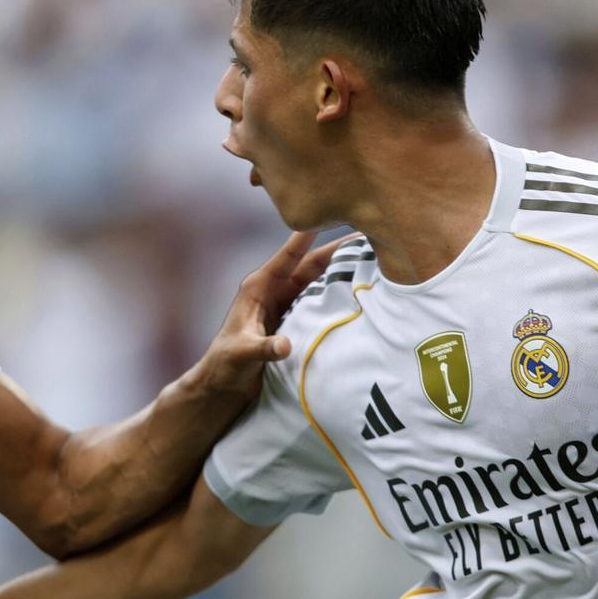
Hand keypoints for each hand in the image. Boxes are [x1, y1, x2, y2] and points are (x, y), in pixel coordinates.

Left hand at [190, 231, 350, 399]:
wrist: (225, 383)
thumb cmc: (225, 364)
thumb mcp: (242, 353)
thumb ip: (263, 348)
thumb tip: (285, 346)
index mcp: (258, 287)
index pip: (286, 257)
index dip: (305, 237)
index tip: (324, 215)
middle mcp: (274, 290)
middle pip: (310, 265)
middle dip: (337, 251)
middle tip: (366, 234)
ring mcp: (286, 303)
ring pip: (319, 281)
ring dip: (342, 271)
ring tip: (372, 258)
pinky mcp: (295, 318)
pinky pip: (320, 301)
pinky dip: (338, 294)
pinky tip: (360, 291)